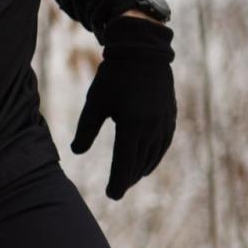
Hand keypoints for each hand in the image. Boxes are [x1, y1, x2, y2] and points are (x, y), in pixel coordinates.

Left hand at [71, 15, 175, 199]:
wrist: (143, 52)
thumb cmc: (113, 77)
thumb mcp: (94, 103)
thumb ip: (86, 129)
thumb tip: (76, 152)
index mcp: (132, 125)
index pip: (124, 162)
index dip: (118, 181)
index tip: (111, 196)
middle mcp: (152, 127)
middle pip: (140, 162)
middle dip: (128, 179)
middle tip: (118, 191)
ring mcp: (164, 122)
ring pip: (154, 155)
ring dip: (142, 169)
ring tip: (130, 178)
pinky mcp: (170, 116)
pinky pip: (164, 143)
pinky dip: (155, 155)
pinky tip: (147, 161)